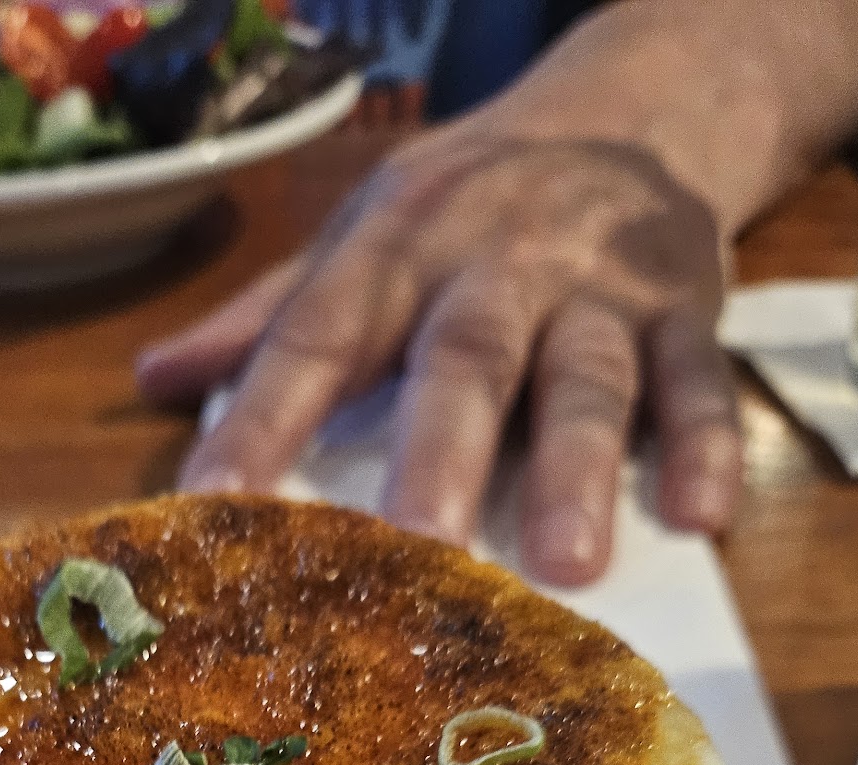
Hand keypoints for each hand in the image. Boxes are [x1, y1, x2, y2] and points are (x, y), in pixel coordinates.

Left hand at [137, 129, 742, 584]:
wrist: (628, 106)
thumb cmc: (464, 206)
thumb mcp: (360, 240)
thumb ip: (266, 319)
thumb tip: (149, 379)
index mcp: (392, 250)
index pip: (313, 338)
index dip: (259, 419)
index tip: (212, 506)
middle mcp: (494, 262)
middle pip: (464, 358)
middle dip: (440, 453)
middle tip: (420, 548)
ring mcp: (598, 286)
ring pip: (587, 376)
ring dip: (578, 469)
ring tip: (564, 566)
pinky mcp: (688, 306)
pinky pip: (700, 378)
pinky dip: (707, 443)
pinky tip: (703, 515)